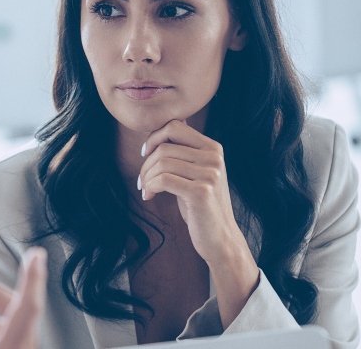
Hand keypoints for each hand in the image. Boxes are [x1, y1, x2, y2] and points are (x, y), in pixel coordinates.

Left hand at [138, 120, 258, 326]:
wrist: (219, 237)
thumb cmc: (201, 205)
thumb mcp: (196, 172)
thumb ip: (187, 150)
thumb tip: (173, 122)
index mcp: (213, 148)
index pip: (175, 126)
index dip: (154, 137)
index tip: (145, 153)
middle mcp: (214, 158)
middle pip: (165, 147)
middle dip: (146, 163)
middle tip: (141, 180)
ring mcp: (210, 174)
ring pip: (162, 163)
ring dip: (146, 177)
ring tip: (145, 189)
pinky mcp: (201, 192)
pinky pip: (163, 180)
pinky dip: (150, 187)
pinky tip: (149, 196)